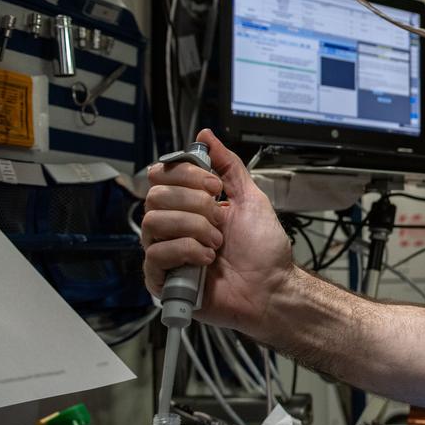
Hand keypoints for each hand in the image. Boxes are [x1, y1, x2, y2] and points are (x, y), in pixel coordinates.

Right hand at [141, 128, 293, 336]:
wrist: (272, 288)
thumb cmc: (264, 250)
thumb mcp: (250, 198)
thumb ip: (228, 166)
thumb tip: (206, 136)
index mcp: (190, 206)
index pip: (162, 176)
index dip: (186, 175)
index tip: (214, 186)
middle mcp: (174, 226)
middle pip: (155, 196)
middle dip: (195, 204)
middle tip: (219, 220)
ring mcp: (167, 253)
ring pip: (152, 221)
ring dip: (193, 228)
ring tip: (217, 243)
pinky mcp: (163, 279)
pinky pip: (156, 254)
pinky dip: (187, 251)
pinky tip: (207, 260)